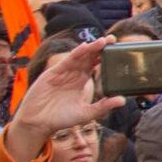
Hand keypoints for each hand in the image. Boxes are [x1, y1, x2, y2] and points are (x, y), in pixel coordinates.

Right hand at [2, 37, 125, 161]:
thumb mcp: (85, 113)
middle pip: (89, 57)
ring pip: (79, 57)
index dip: (106, 57)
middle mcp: (74, 74)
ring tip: (102, 41)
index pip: (96, 65)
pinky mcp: (53, 73)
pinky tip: (84, 48)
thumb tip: (123, 100)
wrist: (38, 123)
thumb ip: (103, 107)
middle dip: (100, 48)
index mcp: (82, 81)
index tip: (119, 51)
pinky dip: (75, 54)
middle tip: (114, 39)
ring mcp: (63, 72)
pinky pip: (66, 61)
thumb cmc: (61, 119)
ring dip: (90, 49)